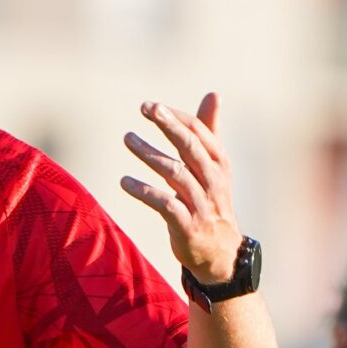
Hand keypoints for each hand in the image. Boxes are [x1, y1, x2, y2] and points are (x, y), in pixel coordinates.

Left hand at [121, 93, 245, 286]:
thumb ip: (208, 132)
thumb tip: (214, 94)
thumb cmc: (211, 202)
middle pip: (191, 147)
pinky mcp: (188, 226)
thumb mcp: (213, 167)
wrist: (221, 253)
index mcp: (219, 163)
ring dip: (150, 154)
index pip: (199, 132)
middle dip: (169, 126)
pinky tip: (125, 182)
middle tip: (146, 108)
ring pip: (175, 173)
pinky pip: (165, 204)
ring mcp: (201, 203)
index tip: (151, 106)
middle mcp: (213, 180)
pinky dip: (145, 192)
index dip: (176, 117)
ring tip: (128, 138)